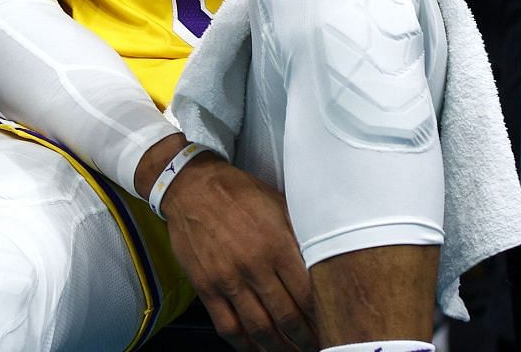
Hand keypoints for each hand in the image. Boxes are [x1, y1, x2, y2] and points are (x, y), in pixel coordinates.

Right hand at [157, 148, 317, 350]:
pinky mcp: (205, 286)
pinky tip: (257, 349)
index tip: (331, 327)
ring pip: (260, 328)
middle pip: (288, 317)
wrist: (189, 185)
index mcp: (277, 245)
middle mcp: (254, 266)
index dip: (323, 318)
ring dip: (281, 347)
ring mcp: (227, 278)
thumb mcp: (278, 204)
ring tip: (293, 351)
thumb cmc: (237, 193)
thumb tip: (324, 260)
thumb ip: (300, 234)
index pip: (309, 296)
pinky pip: (228, 326)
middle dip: (306, 338)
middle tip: (317, 345)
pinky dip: (245, 345)